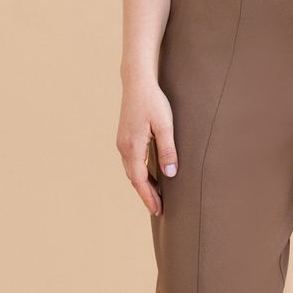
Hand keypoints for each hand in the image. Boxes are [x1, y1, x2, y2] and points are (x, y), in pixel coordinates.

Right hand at [115, 78, 179, 215]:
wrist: (137, 82)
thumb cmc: (153, 101)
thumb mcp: (165, 124)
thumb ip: (167, 149)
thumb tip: (170, 174)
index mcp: (133, 147)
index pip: (140, 180)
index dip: (148, 196)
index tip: (157, 210)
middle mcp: (123, 147)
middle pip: (134, 178)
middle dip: (145, 194)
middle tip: (158, 208)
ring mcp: (122, 142)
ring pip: (131, 170)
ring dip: (142, 183)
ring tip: (155, 195)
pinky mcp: (124, 136)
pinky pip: (130, 161)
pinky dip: (139, 172)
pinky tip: (148, 173)